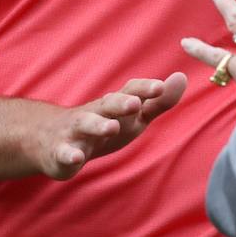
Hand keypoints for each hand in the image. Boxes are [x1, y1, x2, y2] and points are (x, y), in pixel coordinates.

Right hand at [33, 73, 187, 179]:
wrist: (53, 139)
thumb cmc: (105, 125)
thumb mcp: (135, 116)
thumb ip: (159, 101)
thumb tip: (182, 78)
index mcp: (115, 103)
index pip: (131, 90)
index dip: (145, 89)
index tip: (160, 87)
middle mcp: (96, 112)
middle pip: (108, 103)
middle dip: (121, 103)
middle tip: (135, 104)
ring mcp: (76, 131)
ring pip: (85, 124)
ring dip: (98, 125)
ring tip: (111, 128)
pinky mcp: (61, 151)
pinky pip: (64, 152)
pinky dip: (69, 154)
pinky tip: (76, 158)